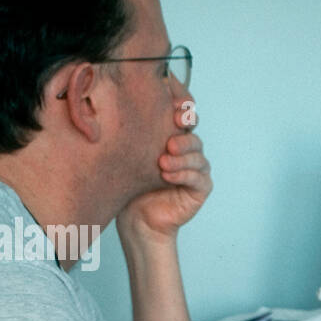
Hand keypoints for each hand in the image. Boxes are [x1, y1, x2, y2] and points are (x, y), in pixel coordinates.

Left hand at [119, 104, 212, 242]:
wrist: (136, 219)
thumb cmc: (130, 184)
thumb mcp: (128, 154)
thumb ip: (132, 131)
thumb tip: (121, 102)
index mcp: (170, 135)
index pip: (182, 112)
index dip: (183, 103)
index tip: (172, 101)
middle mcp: (185, 149)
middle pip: (193, 132)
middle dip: (185, 128)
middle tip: (172, 131)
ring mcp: (196, 169)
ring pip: (198, 155)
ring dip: (182, 156)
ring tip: (163, 162)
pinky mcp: (200, 188)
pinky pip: (199, 178)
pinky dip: (184, 175)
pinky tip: (167, 176)